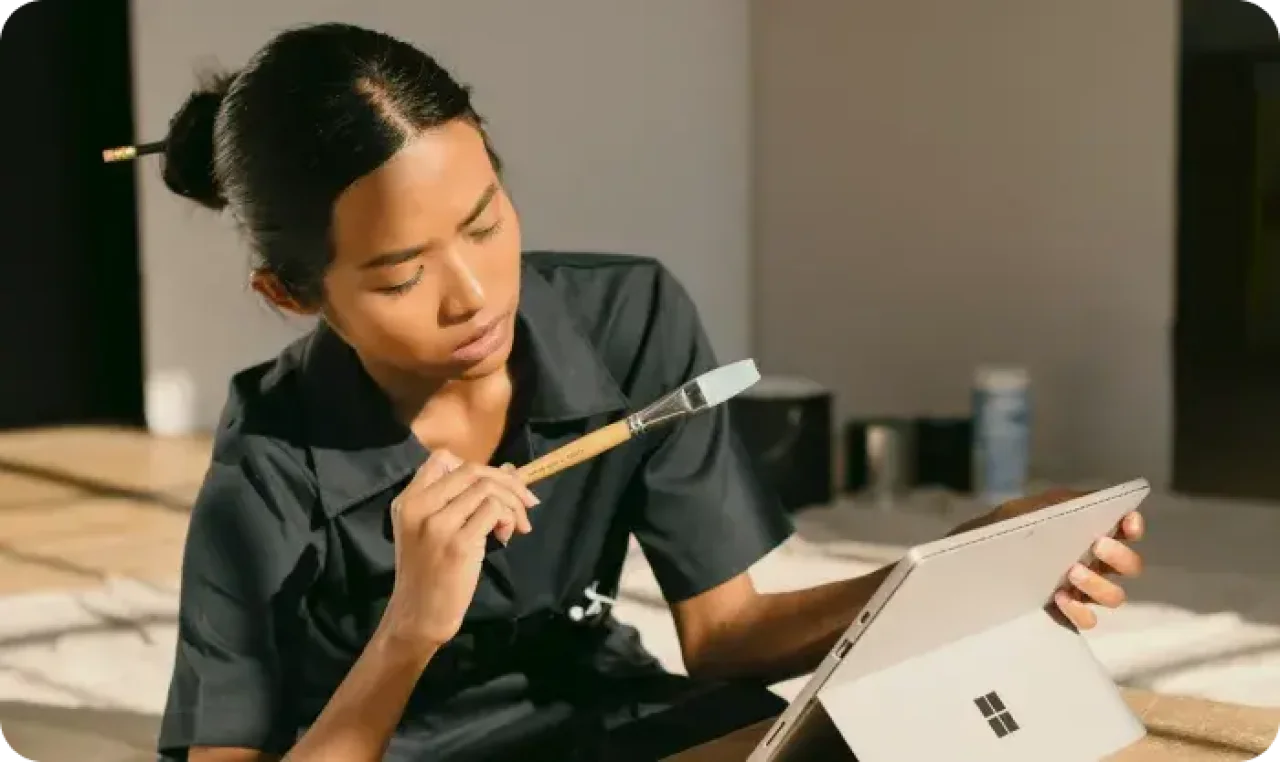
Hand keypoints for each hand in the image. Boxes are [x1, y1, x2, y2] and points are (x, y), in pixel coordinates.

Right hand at [379, 449, 539, 651]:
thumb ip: (462, 499)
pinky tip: (505, 537)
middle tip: (525, 503)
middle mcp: (419, 506)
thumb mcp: (434, 530)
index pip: (443, 458)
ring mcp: (437, 524)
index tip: (496, 486)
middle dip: (507, 483)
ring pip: (487, 488)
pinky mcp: (457, 543)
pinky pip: (494, 510)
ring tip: (513, 527)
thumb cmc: (430, 573)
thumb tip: (508, 469)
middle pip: (472, 470)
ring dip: (512, 504)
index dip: (478, 467)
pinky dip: (508, 518)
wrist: (419, 615)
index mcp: (408, 500)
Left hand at [954, 488, 1145, 630]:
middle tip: (1096, 546)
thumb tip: (1094, 498)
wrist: (971, 562)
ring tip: (1071, 573)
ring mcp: (1083, 590)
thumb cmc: (1002, 531)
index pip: (1126, 529)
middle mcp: (1094, 563)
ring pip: (1114, 595)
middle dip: (1120, 556)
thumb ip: (1059, 502)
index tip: (1127, 523)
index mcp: (1088, 533)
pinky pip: (1089, 620)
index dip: (1134, 525)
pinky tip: (1059, 598)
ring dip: (1099, 585)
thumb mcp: (1025, 510)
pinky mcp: (1067, 613)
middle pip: (1130, 565)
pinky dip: (1080, 610)